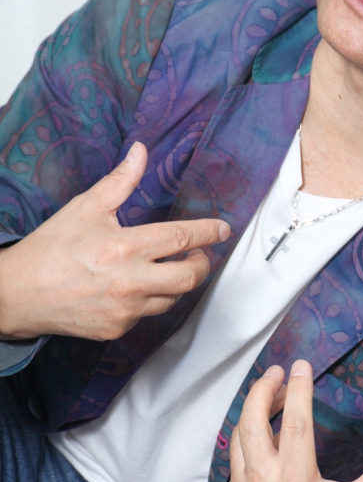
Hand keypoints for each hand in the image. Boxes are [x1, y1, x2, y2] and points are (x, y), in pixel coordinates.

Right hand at [0, 141, 229, 339]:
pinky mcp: (117, 329)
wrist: (17, 294)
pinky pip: (148, 315)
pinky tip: (137, 287)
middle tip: (199, 253)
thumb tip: (141, 152)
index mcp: (126, 247)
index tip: (223, 229)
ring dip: (178, 283)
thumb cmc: (51, 248)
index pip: (183, 237)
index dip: (209, 232)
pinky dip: (150, 300)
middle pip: (190, 276)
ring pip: (173, 299)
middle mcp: (131, 282)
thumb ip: (121, 181)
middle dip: (203, 263)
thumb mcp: (86, 207)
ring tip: (170, 268)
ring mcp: (126, 310)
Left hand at [222, 360, 362, 481]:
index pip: (294, 421)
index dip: (297, 389)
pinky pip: (234, 461)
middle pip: (252, 420)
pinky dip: (245, 441)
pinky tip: (261, 434)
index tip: (301, 365)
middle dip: (262, 389)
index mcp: (297, 481)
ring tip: (270, 394)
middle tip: (277, 372)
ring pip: (238, 437)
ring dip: (251, 411)